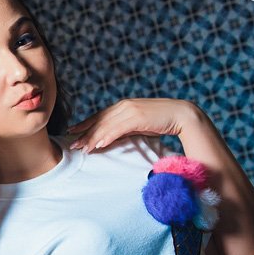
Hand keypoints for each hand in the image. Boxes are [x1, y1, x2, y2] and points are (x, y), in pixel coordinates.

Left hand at [66, 98, 200, 151]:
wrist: (181, 115)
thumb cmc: (161, 121)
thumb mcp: (138, 124)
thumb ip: (124, 128)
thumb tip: (110, 137)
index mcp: (123, 106)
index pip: (100, 116)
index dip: (85, 124)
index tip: (73, 132)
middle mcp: (124, 106)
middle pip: (99, 121)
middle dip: (84, 133)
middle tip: (72, 144)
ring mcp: (130, 111)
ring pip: (106, 126)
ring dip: (93, 138)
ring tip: (83, 148)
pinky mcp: (138, 117)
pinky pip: (118, 129)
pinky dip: (107, 136)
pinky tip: (99, 145)